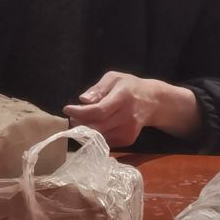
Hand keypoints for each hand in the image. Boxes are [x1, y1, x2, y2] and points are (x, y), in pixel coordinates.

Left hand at [66, 74, 197, 148]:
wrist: (153, 102)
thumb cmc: (129, 86)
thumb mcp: (114, 78)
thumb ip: (98, 88)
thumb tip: (83, 100)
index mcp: (123, 98)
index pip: (99, 110)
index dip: (80, 112)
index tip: (67, 109)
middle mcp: (127, 117)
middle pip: (97, 126)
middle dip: (79, 123)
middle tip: (72, 117)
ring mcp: (128, 131)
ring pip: (100, 136)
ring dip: (85, 130)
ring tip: (80, 121)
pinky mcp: (128, 140)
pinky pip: (105, 141)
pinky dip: (95, 136)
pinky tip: (93, 127)